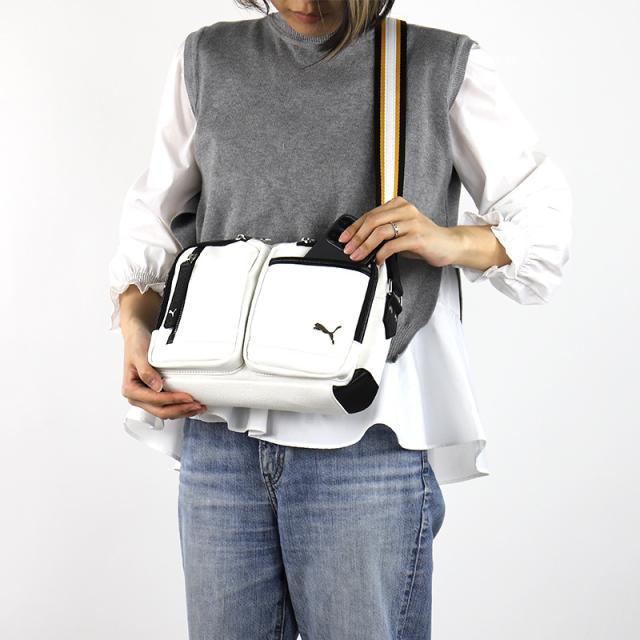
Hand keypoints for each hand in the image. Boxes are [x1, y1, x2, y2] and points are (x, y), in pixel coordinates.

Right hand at [121, 322, 206, 419]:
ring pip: (164, 412)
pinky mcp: (153, 396)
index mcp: (130, 390)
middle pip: (160, 411)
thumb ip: (146, 371)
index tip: (187, 397)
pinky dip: (179, 407)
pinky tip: (190, 405)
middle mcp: (137, 397)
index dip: (173, 400)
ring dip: (182, 411)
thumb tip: (156, 386)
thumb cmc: (136, 345)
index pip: (155, 400)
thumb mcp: (139, 355)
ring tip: (197, 407)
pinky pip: (166, 406)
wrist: (136, 338)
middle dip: (180, 409)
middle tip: (197, 405)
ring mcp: (145, 398)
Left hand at [337, 196, 461, 266]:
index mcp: (399, 205)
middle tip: (349, 249)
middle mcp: (405, 210)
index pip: (370, 214)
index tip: (344, 239)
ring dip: (366, 246)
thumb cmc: (423, 239)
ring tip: (359, 256)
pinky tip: (378, 260)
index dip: (354, 228)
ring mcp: (413, 222)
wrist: (448, 245)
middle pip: (372, 221)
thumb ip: (383, 232)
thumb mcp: (400, 231)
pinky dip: (381, 254)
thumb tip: (360, 242)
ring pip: (381, 231)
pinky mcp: (418, 237)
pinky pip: (393, 245)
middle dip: (357, 237)